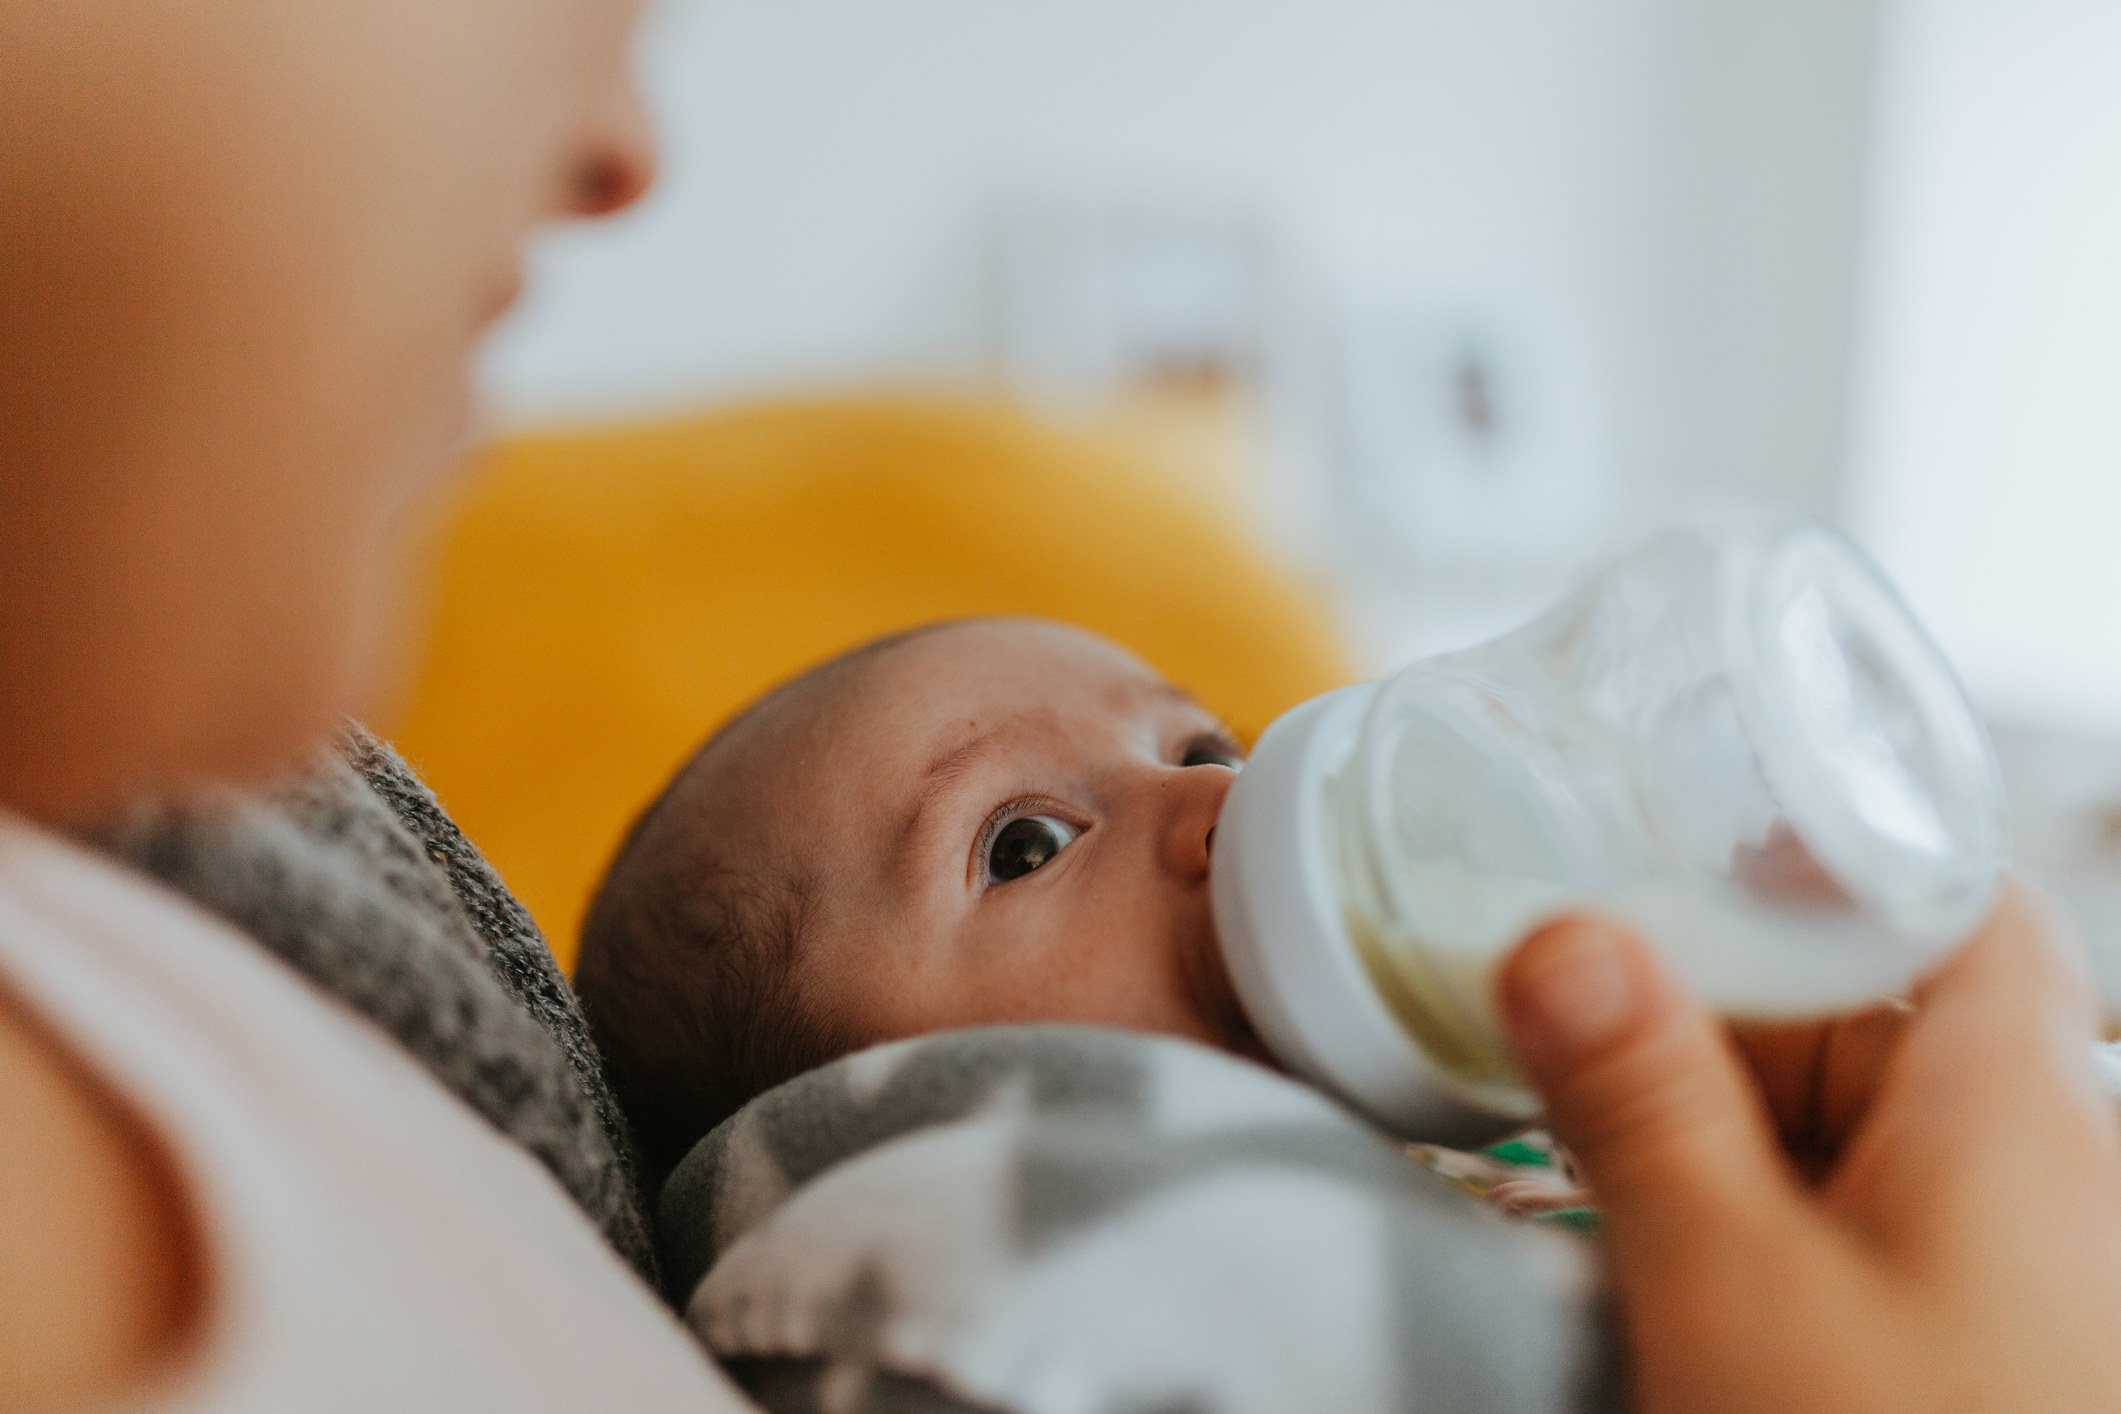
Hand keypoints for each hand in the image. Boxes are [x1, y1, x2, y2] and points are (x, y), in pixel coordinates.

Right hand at [1498, 884, 2120, 1412]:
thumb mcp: (1728, 1287)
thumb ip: (1641, 1103)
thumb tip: (1566, 947)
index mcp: (2015, 1110)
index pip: (1956, 902)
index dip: (1830, 863)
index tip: (1693, 867)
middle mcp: (2048, 1175)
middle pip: (1875, 1025)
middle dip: (1723, 1035)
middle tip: (1593, 1068)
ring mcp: (2024, 1274)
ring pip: (1860, 1141)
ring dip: (1732, 1149)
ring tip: (1631, 1207)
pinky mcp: (1988, 1351)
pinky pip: (1872, 1241)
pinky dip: (1772, 1235)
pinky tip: (1697, 1291)